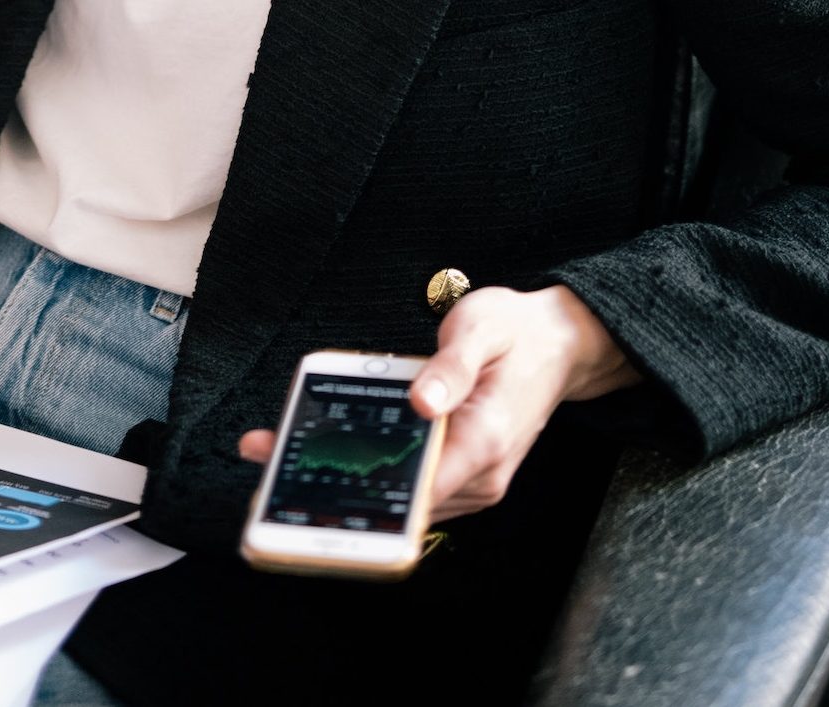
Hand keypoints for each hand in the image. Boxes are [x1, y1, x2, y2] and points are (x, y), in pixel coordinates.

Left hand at [238, 286, 638, 521]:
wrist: (557, 343)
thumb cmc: (515, 331)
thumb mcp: (481, 327)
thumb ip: (451, 366)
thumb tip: (422, 401)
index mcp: (485, 440)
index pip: (419, 488)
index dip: (365, 494)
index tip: (313, 486)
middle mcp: (481, 475)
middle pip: (402, 501)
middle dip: (335, 488)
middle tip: (270, 468)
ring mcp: (472, 480)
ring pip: (402, 498)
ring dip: (345, 482)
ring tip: (277, 456)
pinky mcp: (461, 473)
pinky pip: (411, 484)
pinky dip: (369, 473)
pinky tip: (325, 452)